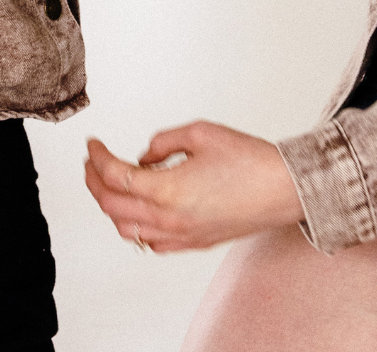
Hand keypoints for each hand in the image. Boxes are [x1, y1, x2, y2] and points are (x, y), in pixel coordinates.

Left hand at [84, 121, 303, 251]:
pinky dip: (135, 226)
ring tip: (110, 184)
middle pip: (112, 206)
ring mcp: (181, 236)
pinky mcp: (194, 243)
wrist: (284, 189)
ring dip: (112, 206)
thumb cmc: (251, 161)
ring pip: (127, 229)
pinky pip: (150, 242)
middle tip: (92, 163)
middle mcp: (170, 219)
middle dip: (94, 181)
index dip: (97, 158)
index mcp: (168, 190)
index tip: (93, 145)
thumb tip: (145, 155)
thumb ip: (165, 141)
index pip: (114, 176)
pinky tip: (140, 210)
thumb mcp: (202, 133)